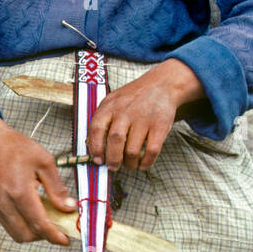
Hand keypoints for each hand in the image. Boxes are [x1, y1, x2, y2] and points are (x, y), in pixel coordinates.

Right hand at [0, 108, 75, 245]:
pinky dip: (23, 226)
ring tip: (46, 219)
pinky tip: (32, 212)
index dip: (55, 236)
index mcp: (19, 192)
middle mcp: (5, 203)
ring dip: (33, 233)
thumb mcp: (44, 161)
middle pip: (27, 235)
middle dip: (45, 236)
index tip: (66, 240)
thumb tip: (69, 208)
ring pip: (17, 234)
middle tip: (58, 227)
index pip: (39, 224)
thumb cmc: (16, 147)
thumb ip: (57, 188)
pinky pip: (9, 225)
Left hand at [88, 59, 205, 170]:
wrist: (161, 84)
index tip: (97, 159)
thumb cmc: (133, 97)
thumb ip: (102, 120)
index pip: (96, 129)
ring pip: (132, 150)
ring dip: (129, 163)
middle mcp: (126, 112)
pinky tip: (143, 163)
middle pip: (115, 141)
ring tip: (129, 164)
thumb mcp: (112, 101)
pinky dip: (146, 162)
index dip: (95, 147)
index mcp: (110, 106)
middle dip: (112, 160)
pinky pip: (151, 151)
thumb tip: (91, 146)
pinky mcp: (160, 126)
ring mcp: (144, 119)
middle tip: (113, 167)